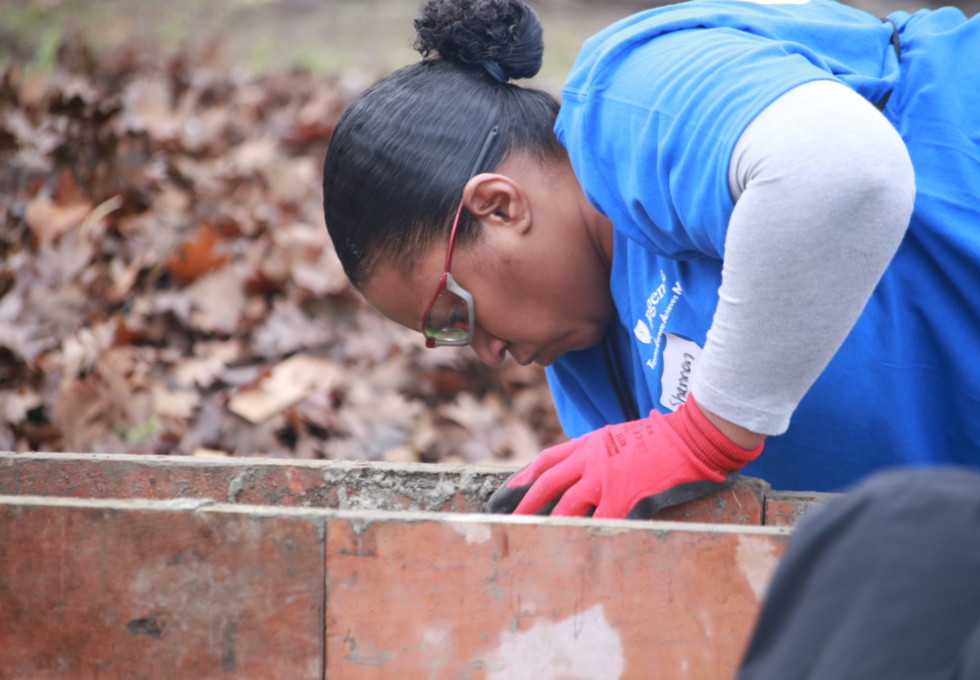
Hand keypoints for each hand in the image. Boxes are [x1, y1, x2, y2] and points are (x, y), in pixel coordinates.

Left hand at [485, 395, 763, 518]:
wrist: (690, 437)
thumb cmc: (661, 436)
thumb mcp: (620, 436)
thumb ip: (598, 450)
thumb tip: (585, 467)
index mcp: (588, 443)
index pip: (545, 461)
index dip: (523, 477)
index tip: (506, 492)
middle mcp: (590, 460)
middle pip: (546, 483)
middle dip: (523, 503)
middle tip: (504, 520)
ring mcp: (605, 479)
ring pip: (566, 505)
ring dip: (547, 523)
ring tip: (531, 539)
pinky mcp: (623, 498)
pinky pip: (598, 521)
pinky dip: (586, 535)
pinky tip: (574, 548)